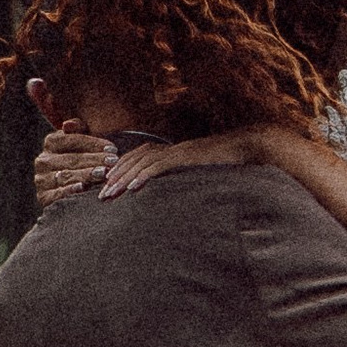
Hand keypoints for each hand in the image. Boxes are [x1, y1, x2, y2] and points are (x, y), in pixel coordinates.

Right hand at [34, 123, 113, 207]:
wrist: (68, 192)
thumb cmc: (82, 161)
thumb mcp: (81, 143)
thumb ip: (78, 130)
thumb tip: (67, 125)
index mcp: (51, 143)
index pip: (71, 139)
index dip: (92, 143)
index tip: (112, 148)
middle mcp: (43, 160)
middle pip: (71, 159)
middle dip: (94, 160)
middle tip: (113, 161)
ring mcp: (42, 180)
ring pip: (66, 175)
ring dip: (86, 174)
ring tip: (104, 173)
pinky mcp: (43, 198)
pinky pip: (57, 194)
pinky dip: (70, 190)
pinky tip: (83, 188)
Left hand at [97, 128, 270, 199]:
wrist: (246, 149)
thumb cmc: (225, 164)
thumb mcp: (198, 173)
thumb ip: (182, 182)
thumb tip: (172, 198)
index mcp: (170, 152)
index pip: (137, 158)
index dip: (120, 170)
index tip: (106, 185)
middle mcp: (170, 149)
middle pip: (134, 160)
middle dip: (115, 177)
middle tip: (100, 195)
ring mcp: (178, 152)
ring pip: (143, 164)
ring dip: (125, 179)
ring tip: (111, 194)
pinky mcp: (187, 157)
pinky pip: (161, 166)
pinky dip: (146, 176)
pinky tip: (134, 188)